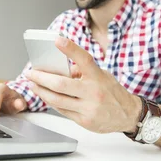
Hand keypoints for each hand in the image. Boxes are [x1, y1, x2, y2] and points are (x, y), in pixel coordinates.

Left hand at [24, 36, 141, 133]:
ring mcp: (88, 108)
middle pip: (61, 84)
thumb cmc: (112, 92)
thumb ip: (83, 72)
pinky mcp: (84, 120)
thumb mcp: (102, 76)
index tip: (57, 40)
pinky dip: (51, 102)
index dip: (70, 49)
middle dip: (41, 78)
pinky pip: (62, 111)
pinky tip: (46, 96)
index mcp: (98, 77)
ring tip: (33, 85)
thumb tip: (61, 68)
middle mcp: (93, 92)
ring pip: (57, 100)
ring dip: (41, 92)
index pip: (84, 59)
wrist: (128, 115)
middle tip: (31, 73)